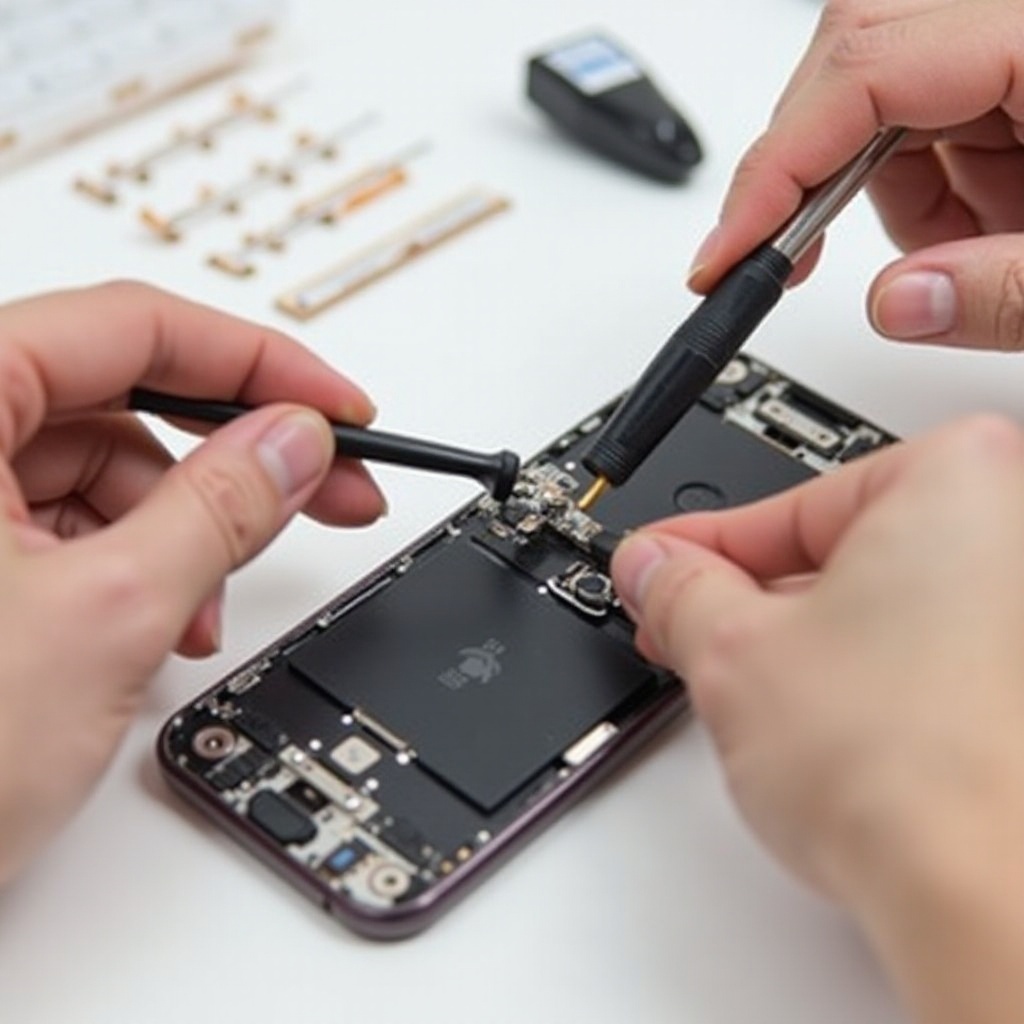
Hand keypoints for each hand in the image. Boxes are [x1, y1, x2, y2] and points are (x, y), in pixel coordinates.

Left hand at [0, 282, 384, 881]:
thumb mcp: (105, 617)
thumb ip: (219, 509)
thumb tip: (294, 443)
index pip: (131, 326)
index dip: (258, 363)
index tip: (338, 410)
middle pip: (124, 401)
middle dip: (234, 455)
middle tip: (329, 486)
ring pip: (106, 474)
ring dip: (185, 532)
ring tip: (207, 609)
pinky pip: (76, 527)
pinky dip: (138, 567)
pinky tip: (161, 623)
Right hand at [611, 416, 1023, 1022]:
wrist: (981, 895)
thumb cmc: (903, 769)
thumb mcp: (731, 650)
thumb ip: (680, 590)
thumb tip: (655, 569)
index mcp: (958, 479)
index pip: (785, 505)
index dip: (698, 547)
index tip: (657, 567)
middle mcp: (1011, 534)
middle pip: (834, 553)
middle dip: (743, 597)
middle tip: (681, 628)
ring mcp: (1021, 620)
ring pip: (875, 606)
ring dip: (793, 639)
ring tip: (736, 687)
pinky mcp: (1014, 689)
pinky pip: (916, 653)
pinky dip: (856, 673)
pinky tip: (809, 719)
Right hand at [689, 0, 1023, 350]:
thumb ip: (1005, 292)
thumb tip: (893, 303)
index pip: (865, 67)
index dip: (776, 163)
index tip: (728, 252)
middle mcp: (1018, 17)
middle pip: (855, 55)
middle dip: (821, 176)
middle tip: (796, 263)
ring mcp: (1011, 35)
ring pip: (880, 90)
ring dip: (891, 191)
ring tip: (966, 251)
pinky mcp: (1011, 61)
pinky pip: (924, 110)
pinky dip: (924, 184)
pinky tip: (976, 221)